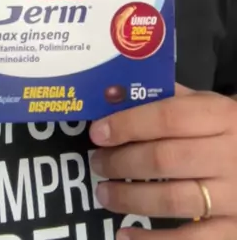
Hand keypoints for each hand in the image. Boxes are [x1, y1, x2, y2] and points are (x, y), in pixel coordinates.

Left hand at [88, 85, 236, 238]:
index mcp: (221, 117)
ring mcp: (234, 198)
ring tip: (104, 193)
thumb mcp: (205, 105)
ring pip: (172, 200)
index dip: (128, 125)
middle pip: (164, 159)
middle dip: (122, 162)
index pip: (167, 117)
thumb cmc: (226, 130)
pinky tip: (125, 234)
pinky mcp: (233, 231)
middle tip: (97, 163)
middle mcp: (229, 156)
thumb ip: (164, 98)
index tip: (98, 133)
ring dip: (129, 198)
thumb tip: (113, 94)